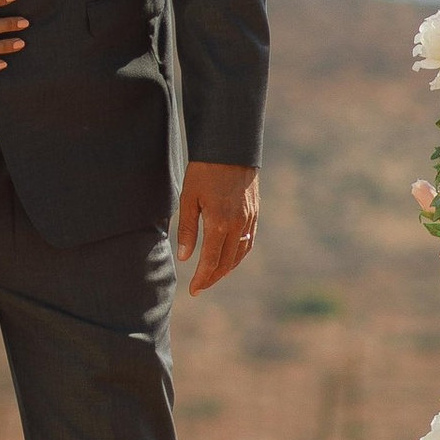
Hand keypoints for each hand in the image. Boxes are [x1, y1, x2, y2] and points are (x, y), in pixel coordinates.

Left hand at [177, 160, 259, 297]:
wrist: (231, 148)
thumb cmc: (204, 171)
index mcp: (219, 223)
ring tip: (212, 276)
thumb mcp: (188, 198)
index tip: (193, 290)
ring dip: (226, 269)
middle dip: (213, 277)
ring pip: (240, 254)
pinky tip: (229, 258)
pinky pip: (248, 242)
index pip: (211, 261)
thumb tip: (184, 257)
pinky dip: (238, 255)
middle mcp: (238, 226)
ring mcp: (249, 220)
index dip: (201, 278)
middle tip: (200, 287)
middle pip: (227, 262)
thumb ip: (187, 229)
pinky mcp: (254, 213)